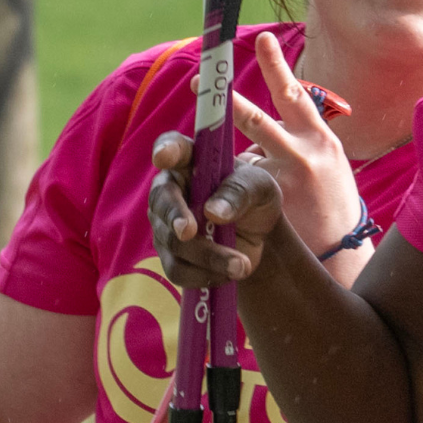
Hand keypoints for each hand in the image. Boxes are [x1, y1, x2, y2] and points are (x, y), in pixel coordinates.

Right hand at [149, 132, 282, 289]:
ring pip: (172, 242)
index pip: (172, 147)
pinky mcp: (172, 255)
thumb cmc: (256, 198)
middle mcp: (171, 190)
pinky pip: (177, 270)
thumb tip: (214, 211)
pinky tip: (229, 274)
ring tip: (240, 265)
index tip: (163, 157)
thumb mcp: (261, 188)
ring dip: (207, 256)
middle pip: (161, 201)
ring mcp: (166, 224)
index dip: (165, 150)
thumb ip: (240, 191)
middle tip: (189, 231)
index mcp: (191, 161)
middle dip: (175, 217)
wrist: (260, 236)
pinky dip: (204, 275)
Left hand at [233, 32, 364, 259]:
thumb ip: (296, 139)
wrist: (341, 249)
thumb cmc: (329, 200)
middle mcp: (304, 152)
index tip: (260, 39)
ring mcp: (286, 178)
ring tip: (229, 158)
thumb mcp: (326, 161)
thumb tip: (261, 127)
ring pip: (241, 158)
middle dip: (226, 101)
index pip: (295, 93)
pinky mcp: (271, 204)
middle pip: (257, 119)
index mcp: (320, 136)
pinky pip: (241, 186)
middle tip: (197, 80)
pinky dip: (236, 191)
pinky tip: (250, 203)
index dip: (276, 65)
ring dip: (230, 159)